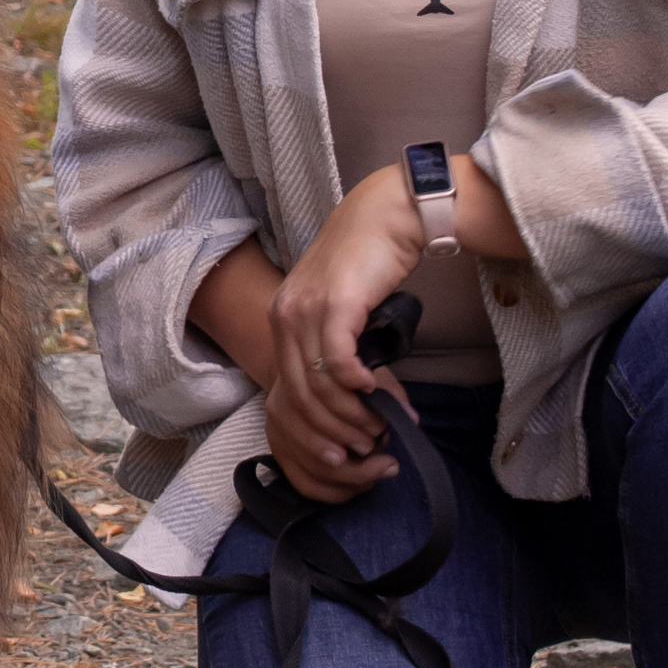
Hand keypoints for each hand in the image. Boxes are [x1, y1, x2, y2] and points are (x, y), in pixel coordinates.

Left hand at [262, 167, 422, 501]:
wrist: (386, 217)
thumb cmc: (368, 262)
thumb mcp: (338, 306)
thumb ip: (332, 341)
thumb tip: (346, 390)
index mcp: (281, 317)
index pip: (285, 387)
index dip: (311, 427)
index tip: (337, 451)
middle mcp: (285, 313)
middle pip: (299, 392)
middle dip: (330, 430)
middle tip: (361, 449)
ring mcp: (306, 308)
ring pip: (319, 382)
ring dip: (349, 414)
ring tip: (375, 427)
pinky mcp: (335, 303)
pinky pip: (338, 360)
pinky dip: (356, 384)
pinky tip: (374, 390)